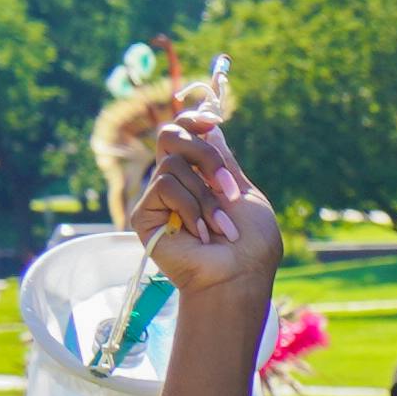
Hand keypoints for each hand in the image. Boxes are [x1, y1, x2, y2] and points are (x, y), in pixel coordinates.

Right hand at [121, 98, 278, 316]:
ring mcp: (159, 198)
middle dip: (203, 153)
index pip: (183, 132)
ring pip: (173, 163)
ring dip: (206, 196)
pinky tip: (202, 234)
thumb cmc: (251, 242)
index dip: (193, 120)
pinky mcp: (145, 214)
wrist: (240, 275)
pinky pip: (165, 185)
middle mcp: (176, 181)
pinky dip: (191, 208)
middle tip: (227, 186)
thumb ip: (224, 160)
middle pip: (170, 134)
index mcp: (200, 174)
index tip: (213, 122)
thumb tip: (211, 124)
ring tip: (222, 227)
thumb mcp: (245, 193)